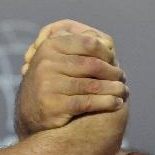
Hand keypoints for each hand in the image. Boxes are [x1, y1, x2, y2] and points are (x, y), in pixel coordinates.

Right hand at [15, 20, 127, 137]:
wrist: (31, 112)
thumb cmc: (54, 82)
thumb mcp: (59, 59)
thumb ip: (79, 48)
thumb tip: (107, 42)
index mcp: (50, 46)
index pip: (88, 43)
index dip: (106, 52)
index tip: (114, 60)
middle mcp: (46, 63)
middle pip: (92, 64)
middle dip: (112, 71)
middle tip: (122, 77)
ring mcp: (48, 84)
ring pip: (92, 85)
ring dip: (114, 88)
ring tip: (123, 91)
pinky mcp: (54, 105)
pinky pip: (88, 102)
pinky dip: (107, 102)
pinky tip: (116, 103)